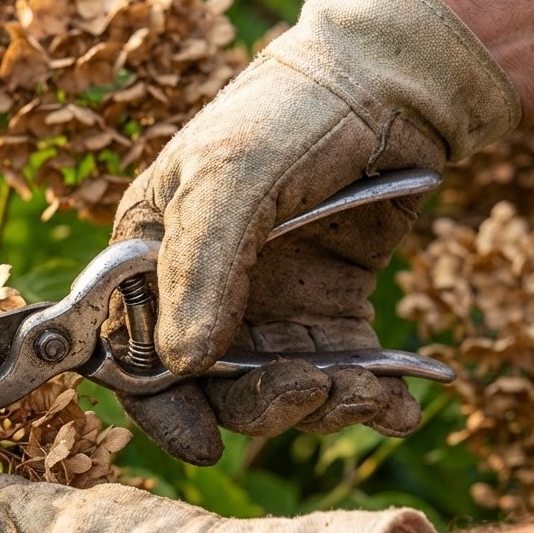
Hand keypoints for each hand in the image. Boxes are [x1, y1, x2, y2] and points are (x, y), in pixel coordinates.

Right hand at [111, 0, 519, 464]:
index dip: (162, 406)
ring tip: (365, 393)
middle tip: (308, 388)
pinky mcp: (329, 315)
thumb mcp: (230, 178)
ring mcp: (268, 311)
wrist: (386, 89)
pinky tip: (397, 405)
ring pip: (277, 393)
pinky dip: (368, 400)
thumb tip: (185, 363)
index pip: (136, 356)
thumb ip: (200, 268)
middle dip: (259, 405)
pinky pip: (339, 377)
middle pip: (211, 390)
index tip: (203, 443)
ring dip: (319, 407)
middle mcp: (202, 296)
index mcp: (150, 263)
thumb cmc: (285, 117)